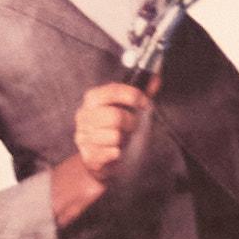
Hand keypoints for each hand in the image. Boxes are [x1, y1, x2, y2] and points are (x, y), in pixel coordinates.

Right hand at [48, 73, 145, 228]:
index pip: (111, 91)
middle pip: (115, 116)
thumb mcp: (129, 109)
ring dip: (124, 140)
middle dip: (130, 123)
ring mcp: (84, 136)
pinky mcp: (88, 156)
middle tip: (131, 127)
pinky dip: (119, 153)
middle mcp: (84, 116)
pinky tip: (116, 152)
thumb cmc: (118, 130)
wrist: (104, 160)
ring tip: (121, 140)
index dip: (132, 96)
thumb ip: (141, 94)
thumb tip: (155, 79)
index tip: (144, 103)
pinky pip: (112, 152)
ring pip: (114, 136)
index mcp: (92, 99)